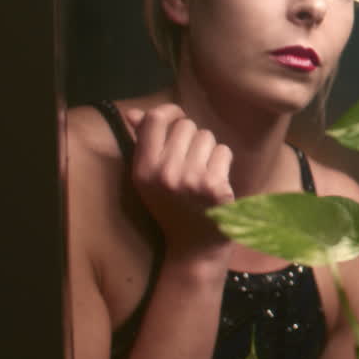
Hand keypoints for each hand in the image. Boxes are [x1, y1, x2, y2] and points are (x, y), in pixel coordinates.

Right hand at [123, 104, 234, 261]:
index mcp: (143, 169)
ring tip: (202, 172)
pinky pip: (224, 151)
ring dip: (209, 150)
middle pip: (187, 126)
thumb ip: (142, 143)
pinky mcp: (215, 186)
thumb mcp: (149, 179)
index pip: (155, 119)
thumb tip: (134, 113)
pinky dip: (223, 162)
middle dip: (192, 137)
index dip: (170, 111)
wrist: (194, 247)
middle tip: (190, 161)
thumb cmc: (172, 207)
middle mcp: (164, 173)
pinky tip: (216, 182)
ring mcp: (191, 179)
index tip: (177, 117)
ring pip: (208, 136)